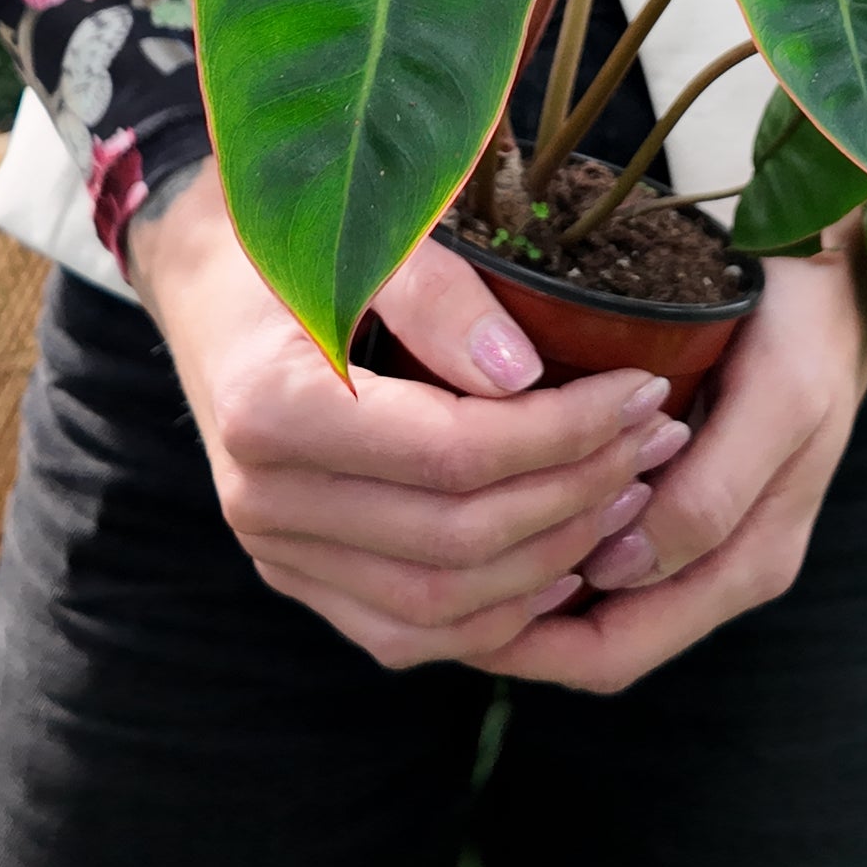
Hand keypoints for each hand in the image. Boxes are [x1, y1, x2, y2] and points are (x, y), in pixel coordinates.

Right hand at [128, 161, 689, 669]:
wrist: (208, 280)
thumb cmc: (296, 240)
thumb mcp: (360, 233)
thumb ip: (438, 295)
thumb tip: (524, 374)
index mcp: (272, 409)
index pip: (454, 453)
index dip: (565, 431)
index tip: (644, 387)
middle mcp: (262, 500)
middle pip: (458, 538)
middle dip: (579, 493)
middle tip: (658, 438)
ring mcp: (277, 553)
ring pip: (441, 604)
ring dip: (555, 560)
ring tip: (632, 492)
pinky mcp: (299, 578)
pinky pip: (409, 633)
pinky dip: (499, 614)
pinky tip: (566, 564)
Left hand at [486, 160, 866, 693]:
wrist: (842, 279)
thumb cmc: (809, 331)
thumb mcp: (777, 403)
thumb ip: (710, 495)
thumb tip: (620, 571)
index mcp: (747, 562)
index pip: (614, 652)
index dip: (526, 645)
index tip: (444, 601)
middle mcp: (724, 569)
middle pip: (595, 643)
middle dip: (509, 624)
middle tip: (421, 573)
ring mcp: (707, 539)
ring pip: (593, 604)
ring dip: (524, 586)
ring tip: (443, 540)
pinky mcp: (689, 498)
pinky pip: (608, 555)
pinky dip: (550, 543)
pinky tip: (499, 501)